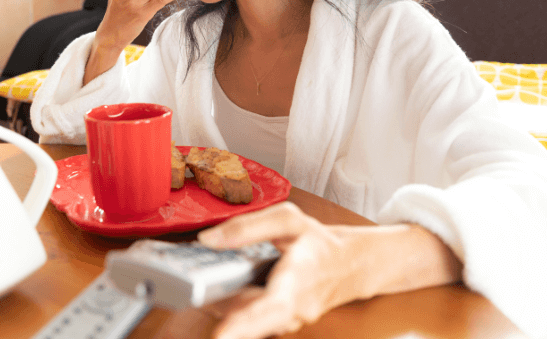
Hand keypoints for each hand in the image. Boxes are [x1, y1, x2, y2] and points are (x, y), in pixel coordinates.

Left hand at [196, 202, 357, 338]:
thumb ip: (248, 227)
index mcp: (299, 278)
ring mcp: (287, 321)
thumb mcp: (288, 220)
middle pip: (252, 321)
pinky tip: (220, 290)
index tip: (221, 336)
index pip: (274, 306)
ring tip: (203, 286)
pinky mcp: (278, 325)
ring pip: (246, 321)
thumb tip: (208, 239)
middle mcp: (294, 309)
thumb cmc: (318, 242)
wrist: (349, 266)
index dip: (247, 323)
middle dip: (221, 310)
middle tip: (196, 295)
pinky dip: (232, 307)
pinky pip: (249, 320)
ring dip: (223, 306)